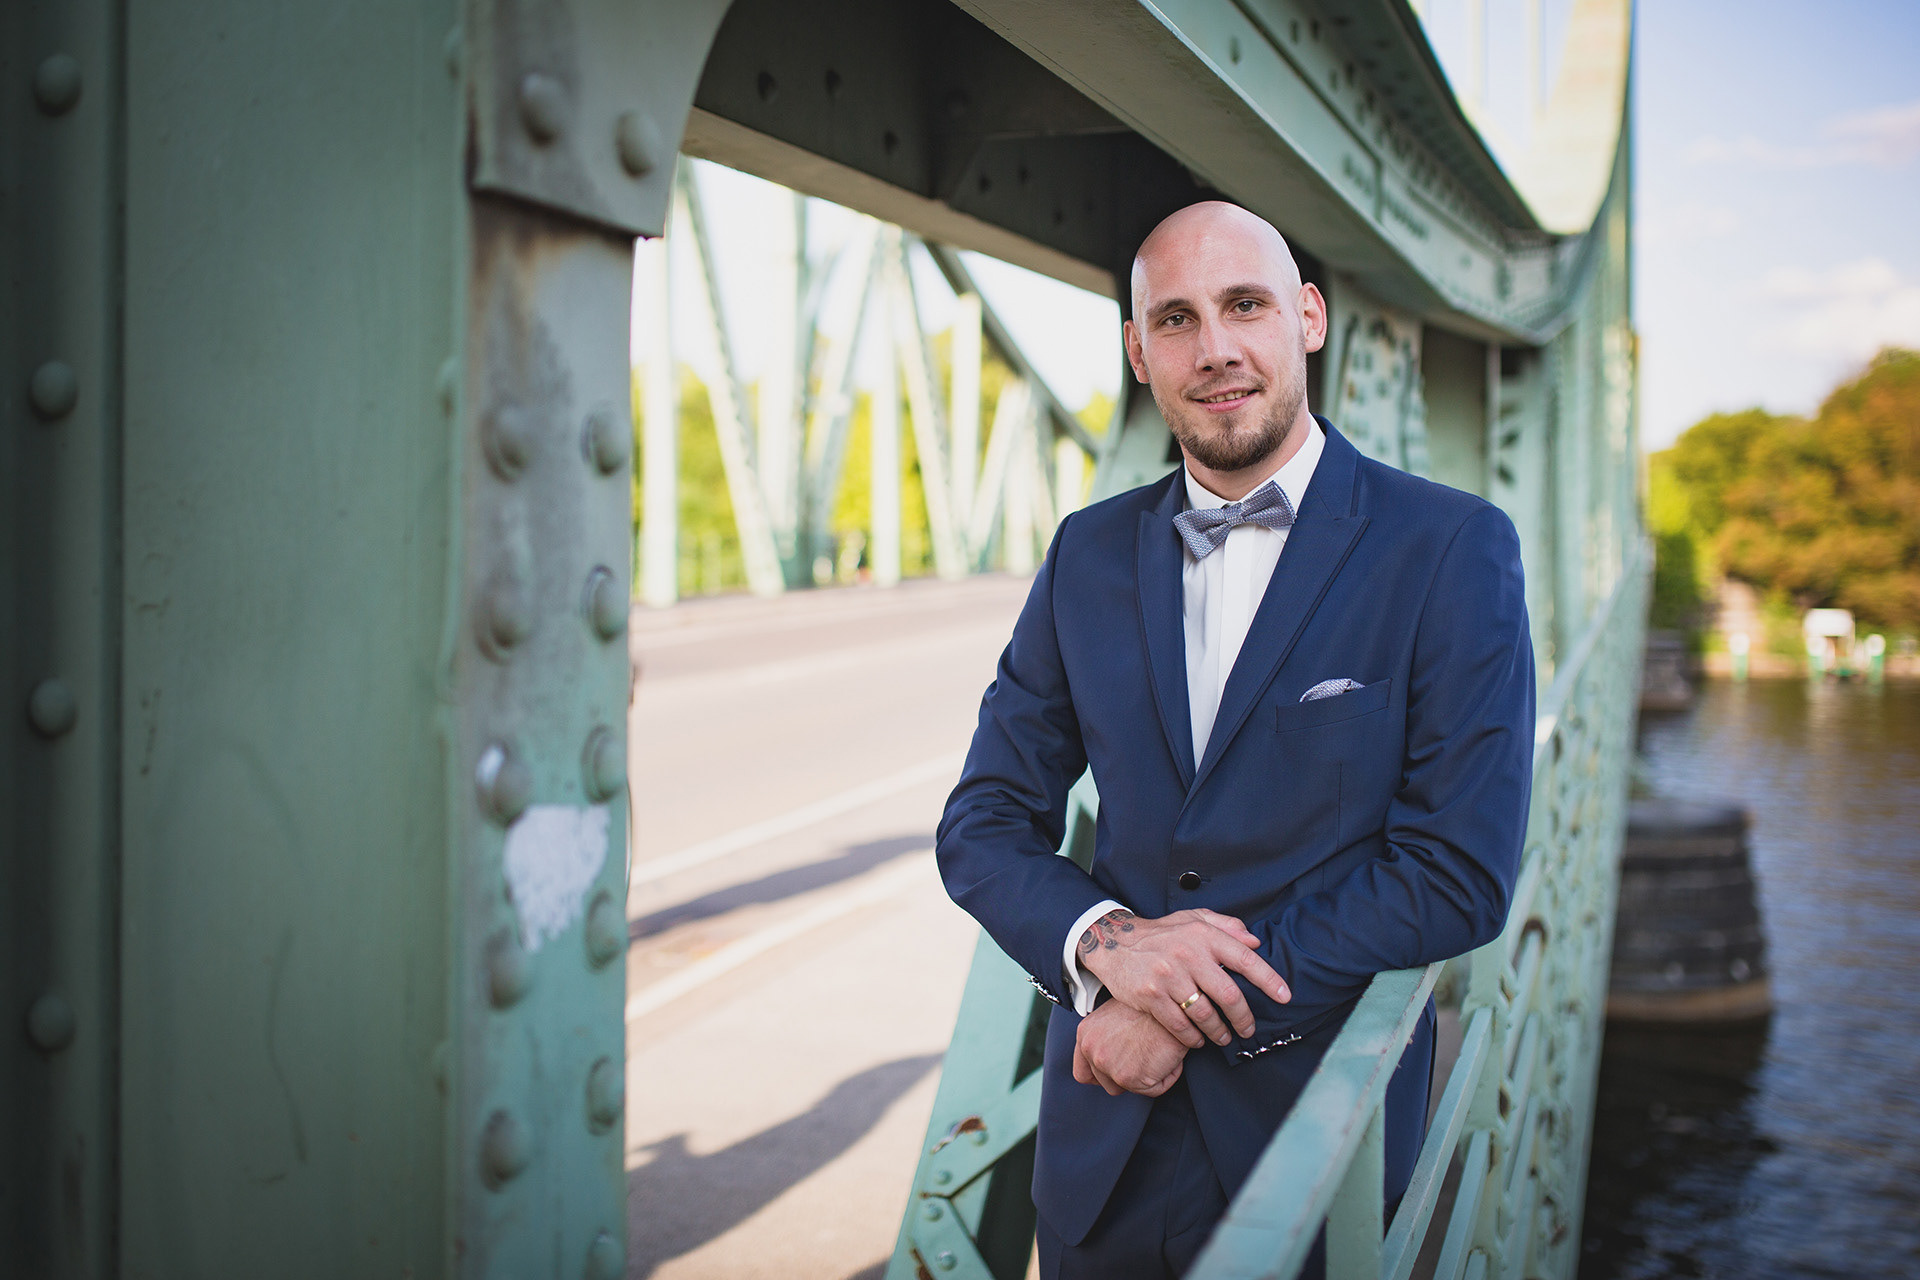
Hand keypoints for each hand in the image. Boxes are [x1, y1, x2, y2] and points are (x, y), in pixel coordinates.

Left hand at [1072, 999, 1187, 1096]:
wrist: (1172, 1004)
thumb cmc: (1150, 1006)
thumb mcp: (1116, 1015)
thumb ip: (1105, 1037)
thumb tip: (1112, 1052)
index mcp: (1086, 1035)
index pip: (1083, 1072)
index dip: (1101, 1076)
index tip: (1117, 1071)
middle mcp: (1092, 1051)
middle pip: (1106, 1083)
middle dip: (1127, 1075)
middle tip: (1145, 1056)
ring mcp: (1109, 1066)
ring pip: (1129, 1088)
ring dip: (1146, 1077)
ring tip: (1157, 1053)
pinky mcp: (1130, 1078)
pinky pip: (1152, 1089)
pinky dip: (1165, 1077)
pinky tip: (1168, 1055)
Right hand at [1077, 908, 1290, 1048]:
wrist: (1114, 942)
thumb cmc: (1161, 933)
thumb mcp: (1192, 919)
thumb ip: (1225, 926)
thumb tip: (1255, 942)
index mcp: (1203, 935)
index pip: (1244, 958)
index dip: (1268, 979)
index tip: (1284, 997)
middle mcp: (1188, 954)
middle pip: (1229, 995)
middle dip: (1244, 1018)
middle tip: (1248, 1030)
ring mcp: (1168, 976)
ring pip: (1205, 1015)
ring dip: (1219, 1032)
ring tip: (1223, 1037)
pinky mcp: (1150, 996)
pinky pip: (1180, 1025)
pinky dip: (1192, 1038)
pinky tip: (1197, 1040)